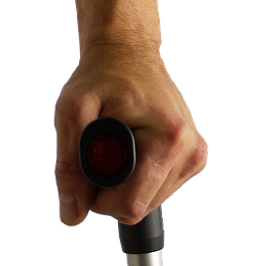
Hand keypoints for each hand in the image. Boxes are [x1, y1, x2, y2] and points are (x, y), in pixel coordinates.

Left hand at [54, 44, 209, 226]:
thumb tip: (72, 214)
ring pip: (151, 200)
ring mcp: (195, 153)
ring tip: (118, 145)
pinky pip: (161, 187)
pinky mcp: (193, 155)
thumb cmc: (103, 75)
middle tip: (101, 153)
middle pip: (141, 207)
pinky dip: (140, 176)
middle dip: (112, 190)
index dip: (99, 199)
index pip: (132, 205)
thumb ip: (69, 167)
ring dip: (127, 183)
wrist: (128, 51)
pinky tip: (134, 148)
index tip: (88, 171)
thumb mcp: (72, 113)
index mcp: (169, 140)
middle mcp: (190, 149)